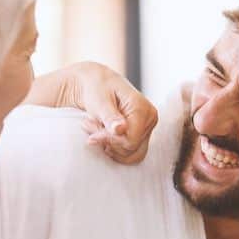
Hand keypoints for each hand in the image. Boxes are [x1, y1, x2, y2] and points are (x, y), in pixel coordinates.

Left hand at [27, 63, 157, 164]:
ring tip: (94, 131)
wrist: (96, 84)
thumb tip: (121, 129)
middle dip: (107, 142)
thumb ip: (110, 116)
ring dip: (109, 147)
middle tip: (88, 127)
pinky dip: (113, 149)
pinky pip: (130, 154)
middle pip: (131, 149)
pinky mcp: (141, 135)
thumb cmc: (97, 89)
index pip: (130, 140)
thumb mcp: (99, 100)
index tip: (91, 134)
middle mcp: (150, 119)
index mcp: (143, 108)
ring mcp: (147, 128)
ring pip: (131, 155)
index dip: (110, 141)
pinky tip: (102, 137)